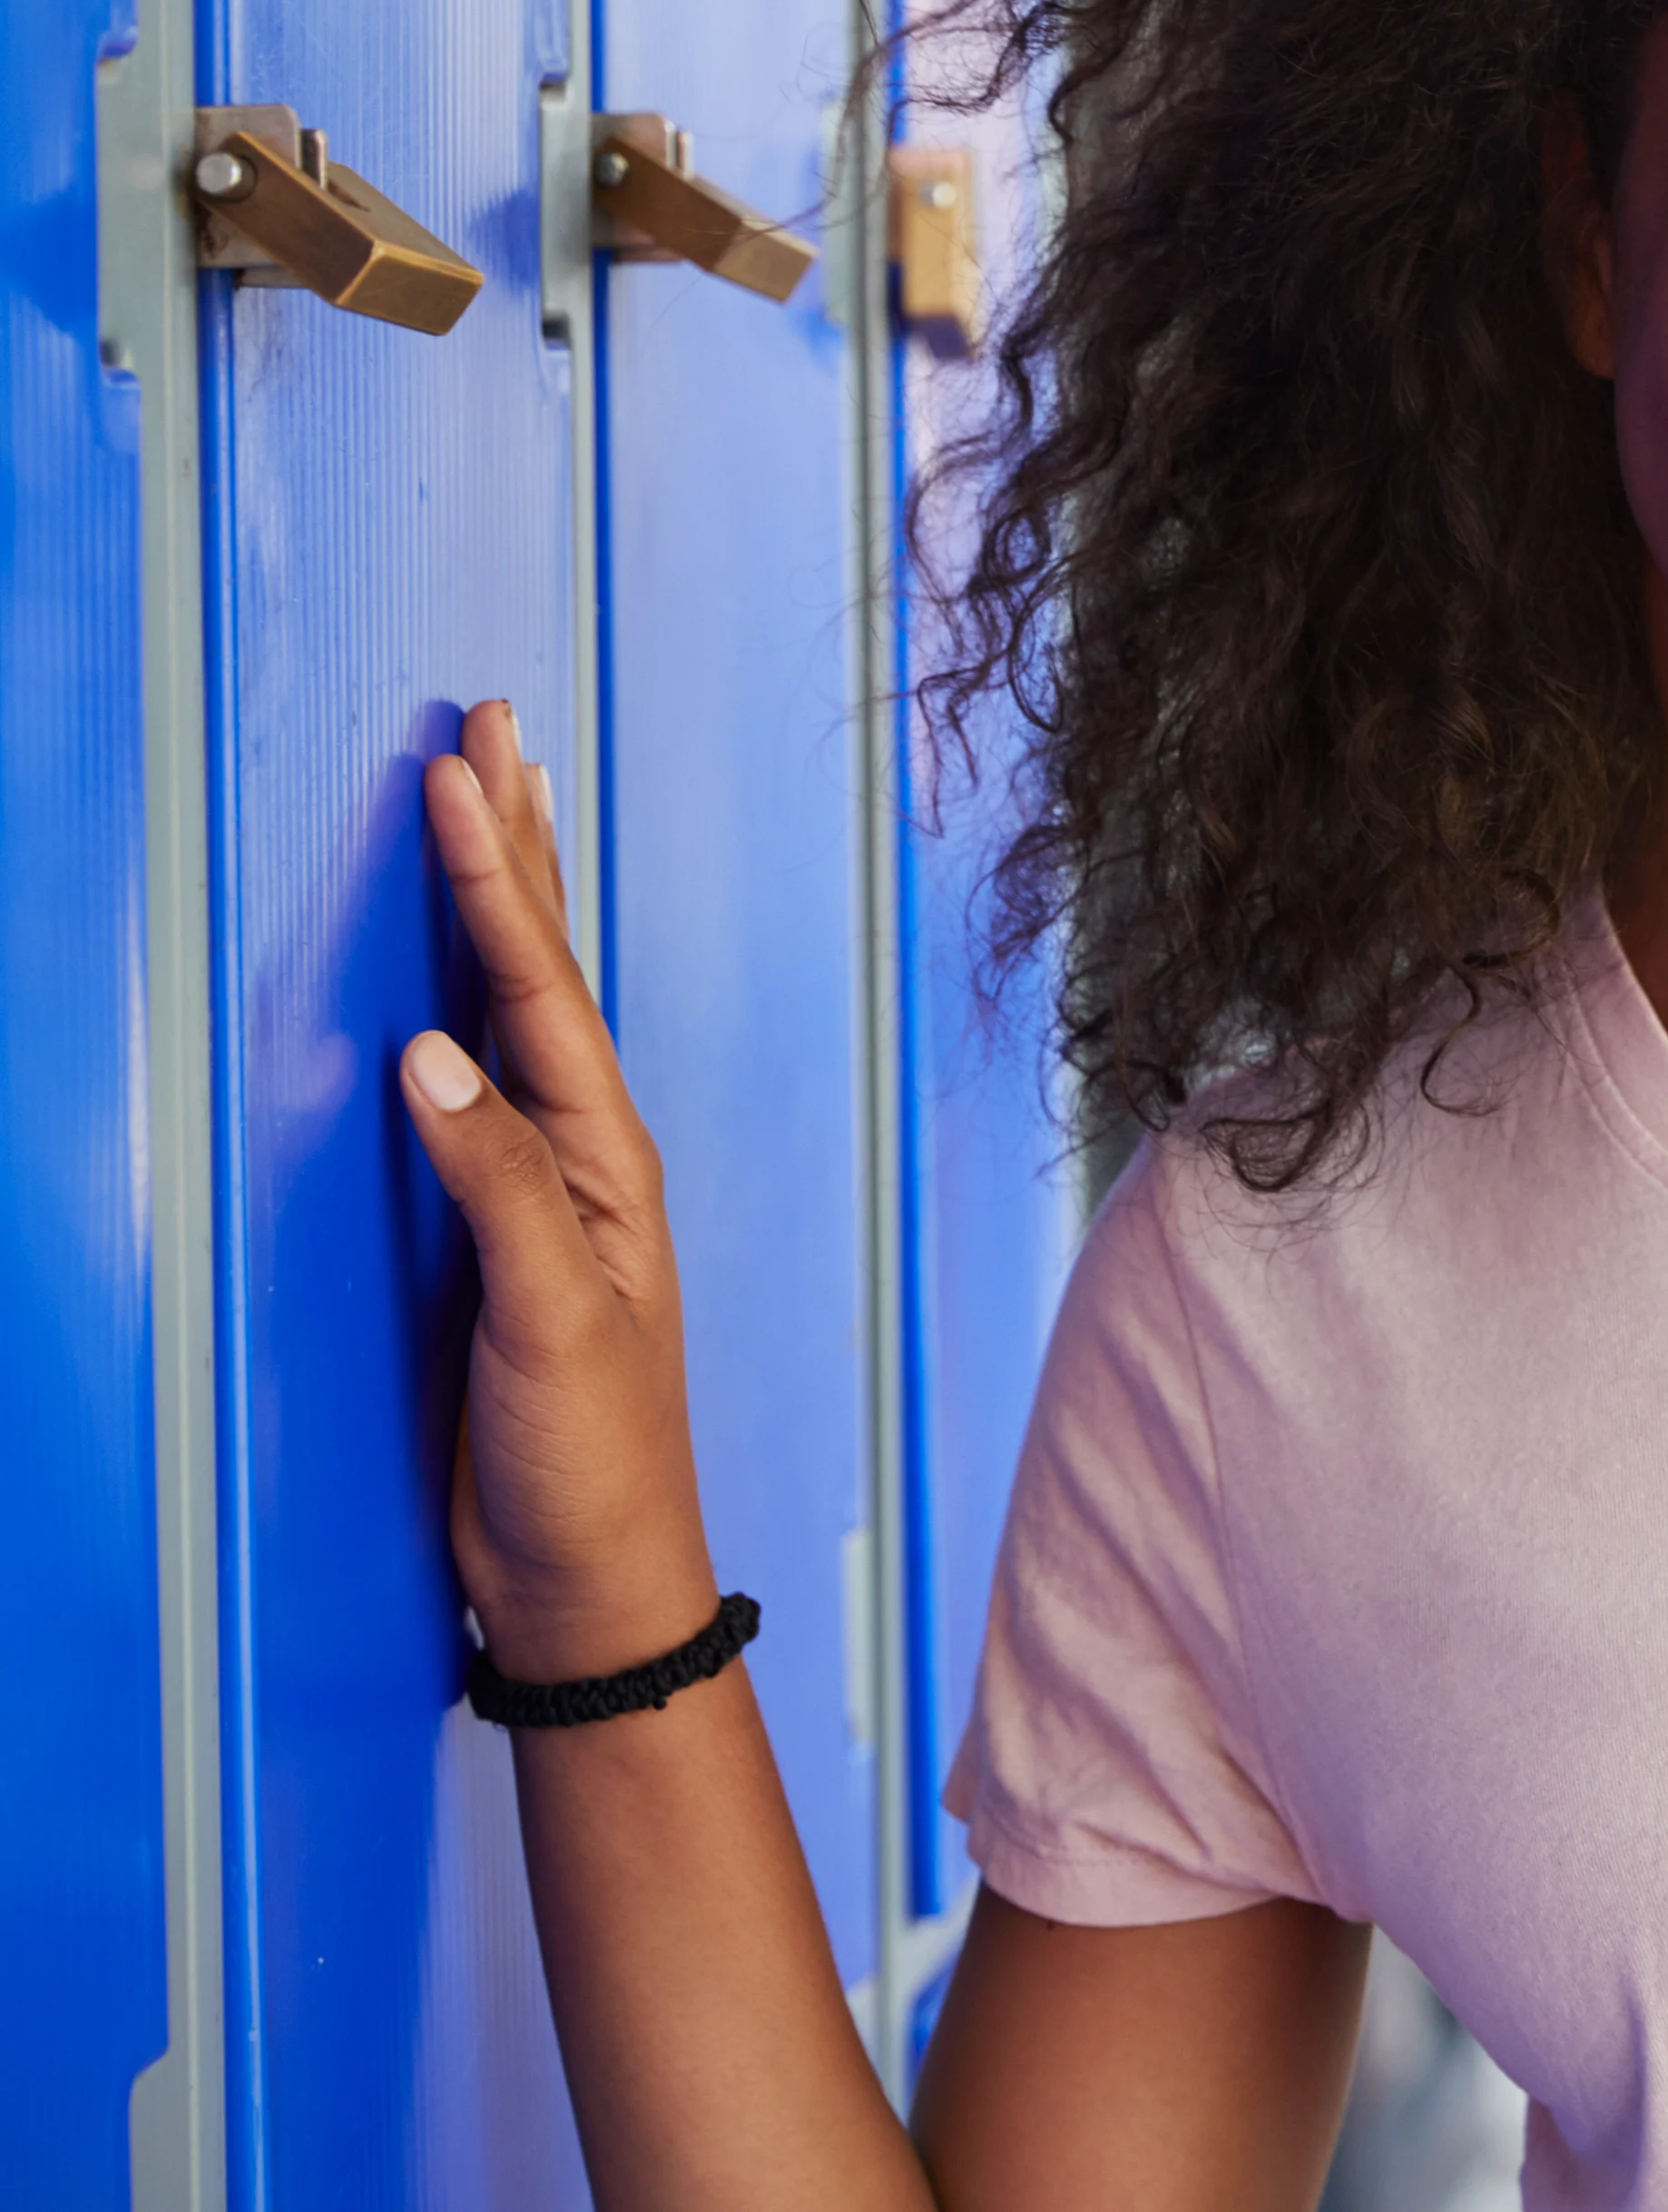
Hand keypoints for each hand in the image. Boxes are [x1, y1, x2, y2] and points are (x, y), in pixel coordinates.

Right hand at [403, 701, 720, 1685]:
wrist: (591, 1577)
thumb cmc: (587, 1461)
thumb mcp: (547, 1325)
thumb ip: (496, 1192)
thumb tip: (433, 1057)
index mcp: (604, 1162)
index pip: (539, 993)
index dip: (495, 883)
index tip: (458, 774)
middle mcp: (581, 1154)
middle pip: (540, 966)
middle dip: (512, 843)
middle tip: (490, 720)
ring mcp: (538, 1186)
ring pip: (515, 1005)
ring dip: (501, 897)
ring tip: (489, 790)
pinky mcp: (492, 1230)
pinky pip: (479, 1078)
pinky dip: (468, 995)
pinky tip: (452, 965)